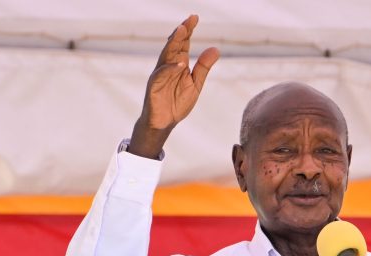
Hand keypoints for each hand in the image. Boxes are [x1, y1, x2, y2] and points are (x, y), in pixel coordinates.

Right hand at [129, 15, 219, 158]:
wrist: (164, 123)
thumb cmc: (177, 103)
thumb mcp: (195, 84)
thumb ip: (204, 67)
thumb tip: (215, 48)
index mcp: (179, 63)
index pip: (184, 43)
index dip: (189, 30)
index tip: (195, 17)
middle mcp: (168, 65)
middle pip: (175, 45)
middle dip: (182, 31)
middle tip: (190, 19)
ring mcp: (160, 74)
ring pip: (167, 54)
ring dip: (174, 43)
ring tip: (182, 31)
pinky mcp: (154, 85)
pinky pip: (162, 74)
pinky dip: (170, 68)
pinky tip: (180, 63)